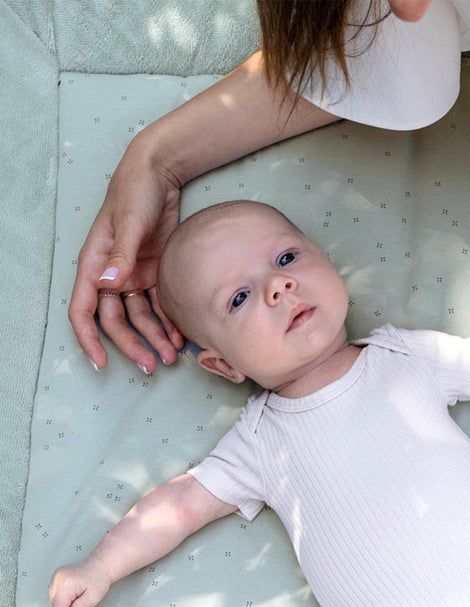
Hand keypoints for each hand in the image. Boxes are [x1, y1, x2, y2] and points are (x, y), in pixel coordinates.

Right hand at [49, 558, 112, 606]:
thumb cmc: (99, 579)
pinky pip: (54, 592)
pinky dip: (62, 597)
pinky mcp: (57, 576)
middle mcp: (58, 577)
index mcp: (67, 583)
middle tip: (78, 605)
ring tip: (77, 597)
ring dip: (63, 602)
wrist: (100, 567)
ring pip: (53, 597)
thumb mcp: (93, 599)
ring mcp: (56, 575)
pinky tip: (72, 594)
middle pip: (54, 602)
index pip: (58, 605)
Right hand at [68, 147, 184, 372]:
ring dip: (154, 338)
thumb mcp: (129, 221)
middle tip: (152, 365)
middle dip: (132, 345)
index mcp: (94, 265)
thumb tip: (108, 284)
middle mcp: (111, 275)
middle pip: (116, 321)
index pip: (83, 310)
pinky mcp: (155, 274)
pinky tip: (181, 337)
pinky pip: (159, 306)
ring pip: (140, 317)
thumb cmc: (136, 192)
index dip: (89, 338)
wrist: (160, 174)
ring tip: (173, 356)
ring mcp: (134, 276)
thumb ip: (121, 253)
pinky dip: (168, 322)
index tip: (101, 362)